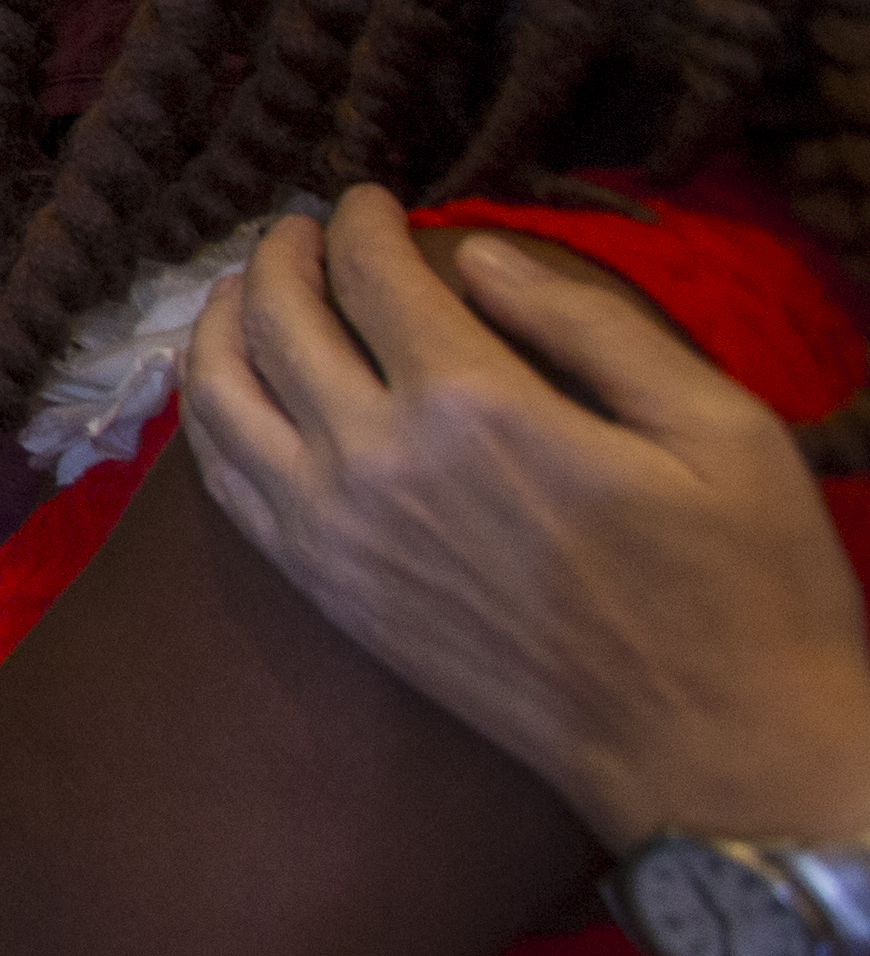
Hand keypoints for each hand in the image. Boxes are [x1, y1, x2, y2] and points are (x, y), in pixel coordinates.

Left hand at [188, 188, 869, 849]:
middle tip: (295, 229)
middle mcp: (376, 462)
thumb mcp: (717, 428)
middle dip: (277, 256)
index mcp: (475, 406)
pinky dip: (211, 420)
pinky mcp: (327, 593)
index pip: (370, 275)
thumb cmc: (745, 588)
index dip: (357, 221)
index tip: (362, 198)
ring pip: (220, 400)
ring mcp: (335, 535)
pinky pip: (228, 486)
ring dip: (219, 327)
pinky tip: (231, 394)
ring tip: (243, 292)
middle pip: (276, 321)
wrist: (716, 757)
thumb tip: (477, 255)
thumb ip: (589, 325)